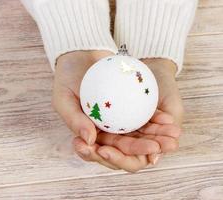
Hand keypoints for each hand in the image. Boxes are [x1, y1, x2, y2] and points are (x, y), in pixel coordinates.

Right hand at [52, 51, 181, 171]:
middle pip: (124, 149)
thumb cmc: (67, 78)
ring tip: (170, 139)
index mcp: (88, 135)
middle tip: (154, 147)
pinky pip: (147, 119)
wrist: (81, 55)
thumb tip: (89, 142)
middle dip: (141, 151)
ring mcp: (119, 121)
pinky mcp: (131, 108)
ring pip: (139, 136)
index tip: (124, 150)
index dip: (113, 157)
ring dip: (155, 139)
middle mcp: (105, 132)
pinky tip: (168, 120)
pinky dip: (158, 122)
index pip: (100, 153)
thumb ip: (74, 120)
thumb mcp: (63, 98)